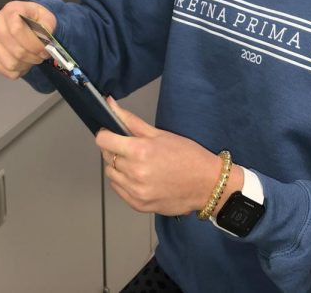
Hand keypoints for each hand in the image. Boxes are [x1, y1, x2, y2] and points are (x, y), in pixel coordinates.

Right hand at [0, 0, 56, 79]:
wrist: (24, 22)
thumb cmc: (34, 21)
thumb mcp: (47, 19)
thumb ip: (47, 29)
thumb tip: (44, 43)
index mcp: (11, 10)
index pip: (17, 30)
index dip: (33, 44)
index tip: (44, 49)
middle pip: (16, 50)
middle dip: (33, 56)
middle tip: (41, 54)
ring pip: (11, 64)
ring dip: (26, 64)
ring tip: (31, 56)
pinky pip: (6, 71)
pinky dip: (19, 70)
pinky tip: (23, 61)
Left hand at [96, 98, 242, 216]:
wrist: (207, 184)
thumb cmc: (187, 155)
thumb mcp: (160, 134)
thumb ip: (130, 121)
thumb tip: (109, 104)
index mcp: (139, 151)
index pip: (103, 140)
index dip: (106, 134)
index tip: (112, 134)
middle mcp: (134, 173)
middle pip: (107, 157)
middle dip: (115, 150)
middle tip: (133, 149)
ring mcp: (135, 191)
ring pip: (111, 174)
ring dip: (119, 167)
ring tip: (138, 164)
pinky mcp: (138, 205)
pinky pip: (119, 190)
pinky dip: (124, 182)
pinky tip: (140, 177)